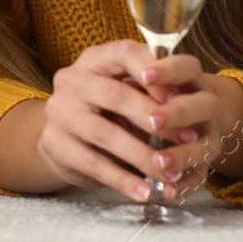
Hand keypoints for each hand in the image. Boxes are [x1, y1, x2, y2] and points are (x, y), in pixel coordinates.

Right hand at [35, 40, 226, 201]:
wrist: (66, 139)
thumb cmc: (107, 111)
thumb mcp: (125, 91)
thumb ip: (149, 90)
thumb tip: (180, 101)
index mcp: (94, 60)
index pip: (124, 52)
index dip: (153, 72)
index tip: (178, 95)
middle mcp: (71, 80)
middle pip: (116, 95)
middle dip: (155, 118)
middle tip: (187, 138)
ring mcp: (60, 112)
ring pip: (106, 133)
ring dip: (143, 156)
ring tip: (169, 173)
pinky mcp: (55, 144)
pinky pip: (94, 164)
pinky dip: (123, 180)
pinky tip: (143, 190)